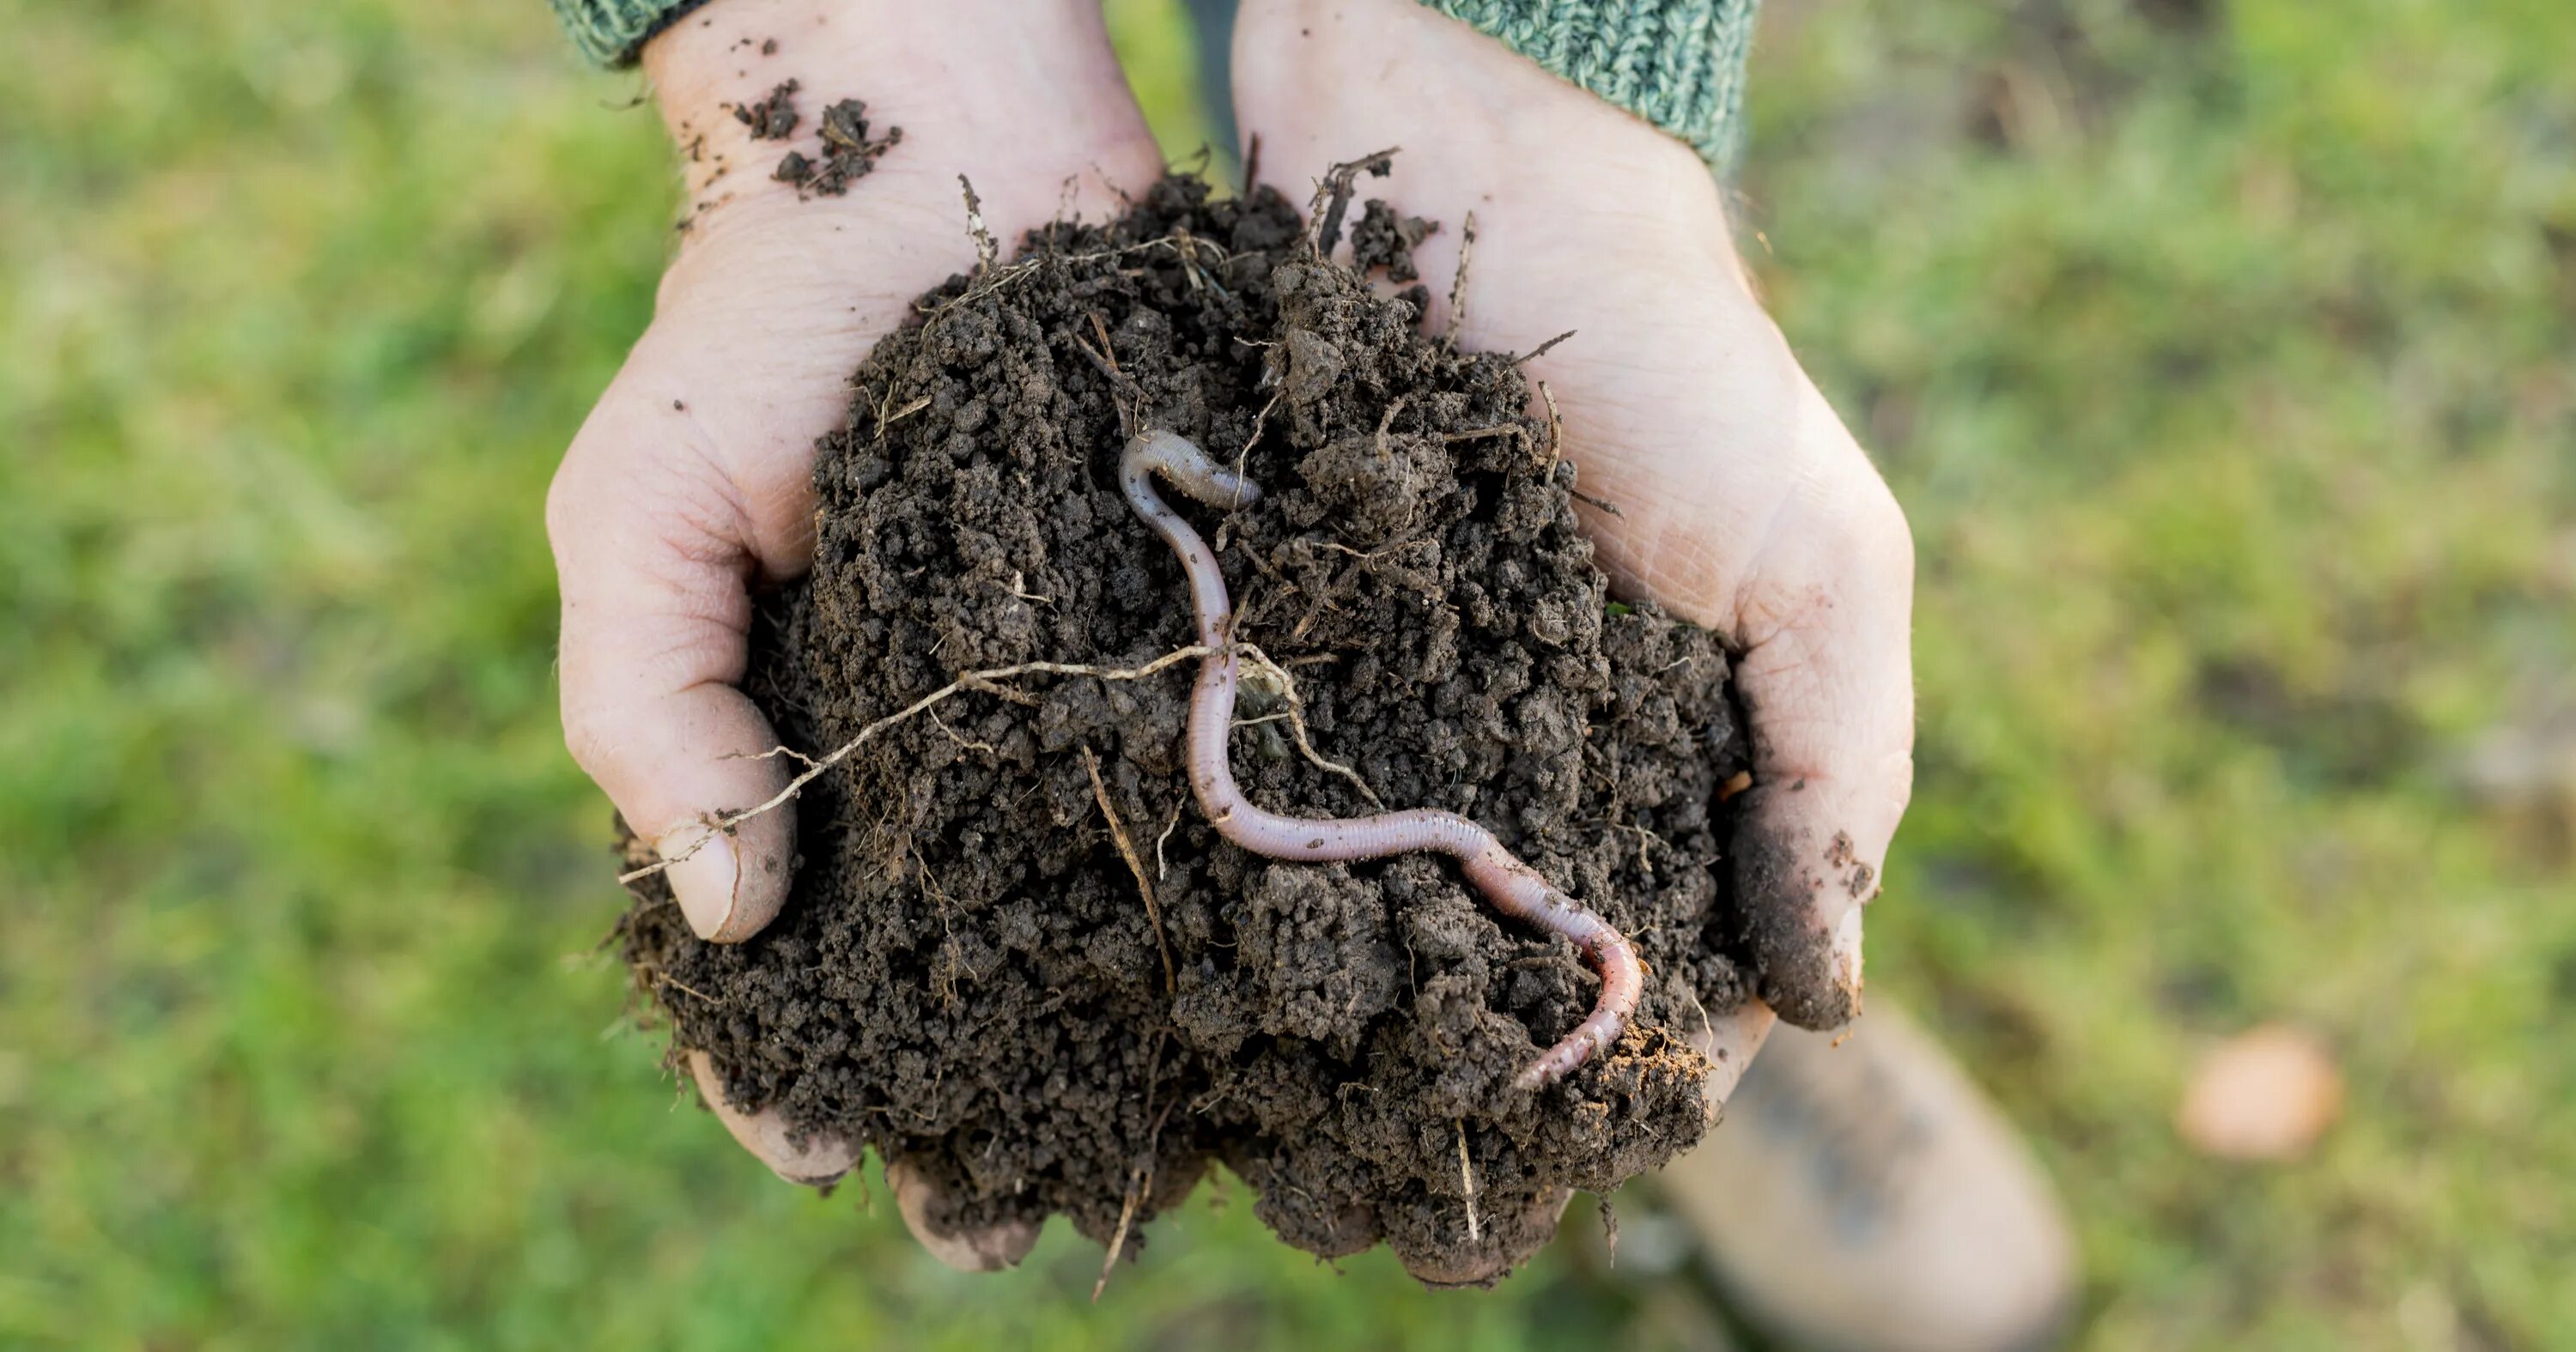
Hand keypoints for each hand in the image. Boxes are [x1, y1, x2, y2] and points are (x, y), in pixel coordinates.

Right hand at [545, 0, 1161, 1266]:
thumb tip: (727, 914)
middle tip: (1010, 1218)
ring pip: (1096, 910)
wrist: (938, 148)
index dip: (787, 1068)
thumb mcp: (637, 515)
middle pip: (954, 972)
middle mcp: (946, 755)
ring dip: (1122, 1041)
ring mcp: (1073, 702)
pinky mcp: (1186, 632)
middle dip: (978, 1100)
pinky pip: (1211, 776)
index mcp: (795, 747)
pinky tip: (1276, 967)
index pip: (774, 958)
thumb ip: (655, 710)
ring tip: (1160, 1146)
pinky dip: (1236, 878)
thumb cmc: (757, 338)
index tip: (834, 1156)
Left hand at [1232, 0, 1916, 1271]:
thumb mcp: (1815, 560)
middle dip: (1456, 1047)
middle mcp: (1526, 739)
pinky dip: (1248, 855)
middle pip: (1498, 946)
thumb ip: (1835, 771)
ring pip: (1369, 888)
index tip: (1556, 1154)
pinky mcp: (1281, 632)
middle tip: (1376, 1156)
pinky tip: (1198, 935)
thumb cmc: (1674, 357)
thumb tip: (1823, 1004)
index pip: (1656, 951)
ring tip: (1268, 1086)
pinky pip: (1263, 774)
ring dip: (1336, 984)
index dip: (1624, 1059)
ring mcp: (1396, 692)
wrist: (1467, 155)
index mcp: (1667, 744)